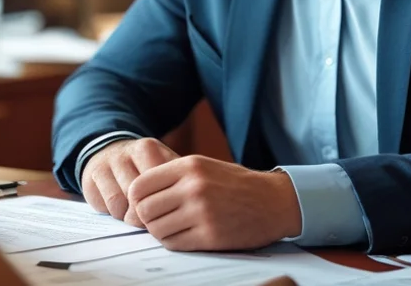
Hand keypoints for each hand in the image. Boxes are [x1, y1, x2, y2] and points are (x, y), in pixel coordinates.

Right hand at [81, 138, 178, 225]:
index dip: (166, 202)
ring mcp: (106, 164)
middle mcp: (125, 153)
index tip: (170, 211)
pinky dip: (113, 213)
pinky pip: (105, 205)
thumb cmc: (143, 166)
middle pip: (139, 197)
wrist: (108, 150)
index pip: (160, 184)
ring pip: (120, 204)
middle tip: (152, 220)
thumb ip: (178, 180)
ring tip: (135, 215)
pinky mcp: (91, 176)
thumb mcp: (162, 164)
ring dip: (128, 216)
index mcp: (148, 148)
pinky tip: (120, 209)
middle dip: (146, 214)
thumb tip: (192, 206)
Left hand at [127, 155, 300, 251]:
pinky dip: (174, 242)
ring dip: (160, 232)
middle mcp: (193, 187)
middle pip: (144, 209)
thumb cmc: (236, 184)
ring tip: (174, 227)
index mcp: (189, 166)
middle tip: (157, 219)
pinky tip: (186, 235)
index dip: (136, 199)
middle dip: (146, 218)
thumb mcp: (203, 166)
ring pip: (156, 229)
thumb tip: (138, 193)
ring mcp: (201, 212)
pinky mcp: (210, 235)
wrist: (274, 201)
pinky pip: (174, 244)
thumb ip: (173, 175)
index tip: (143, 205)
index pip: (140, 185)